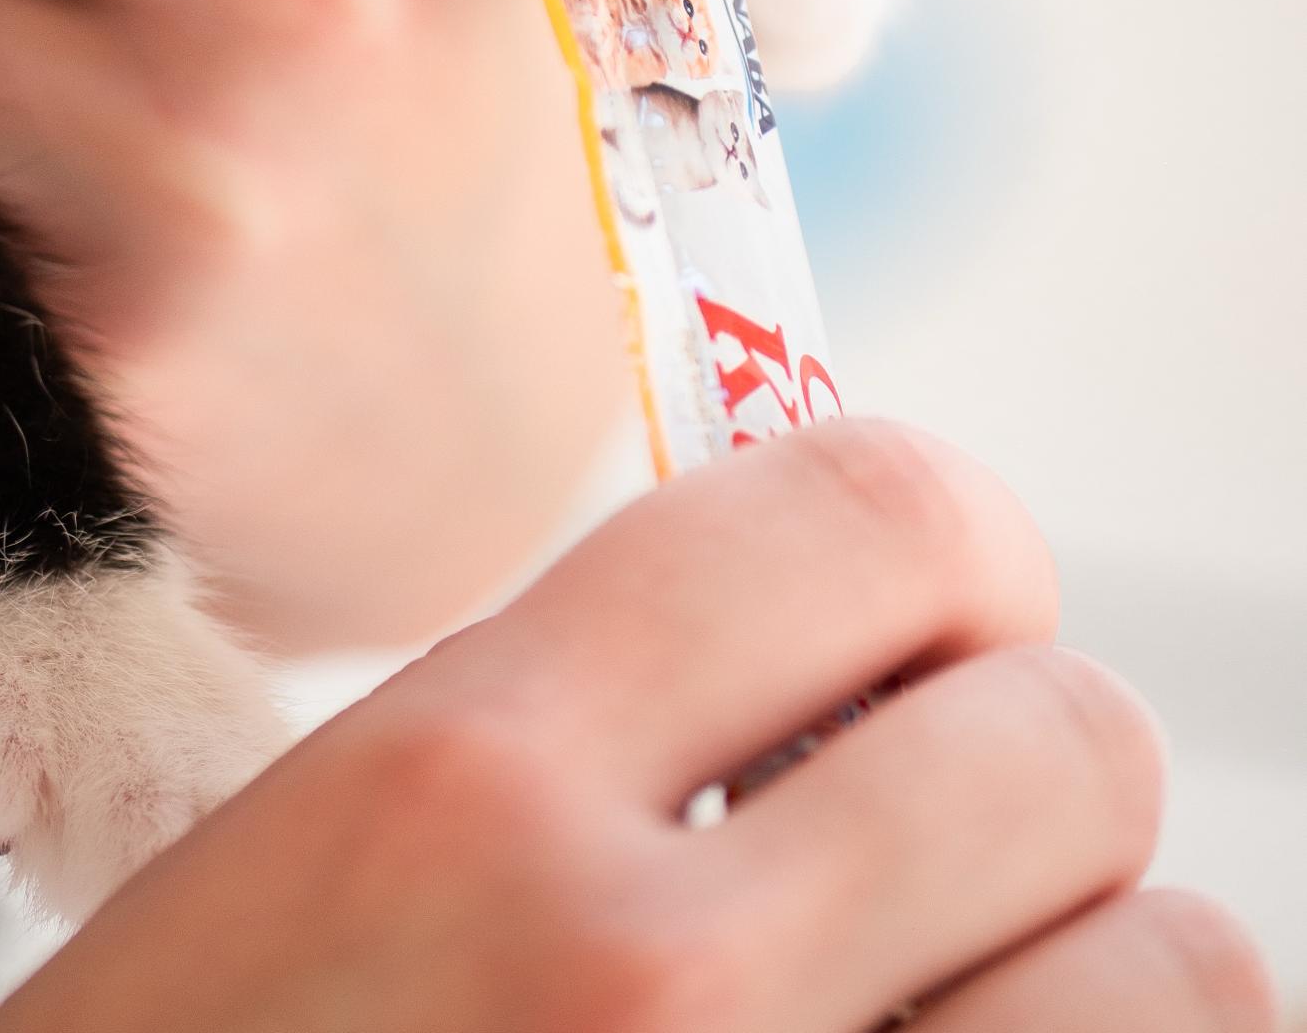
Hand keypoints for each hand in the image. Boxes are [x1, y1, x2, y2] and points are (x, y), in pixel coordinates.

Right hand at [0, 422, 1272, 1032]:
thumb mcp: (315, 871)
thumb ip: (567, 731)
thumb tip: (859, 661)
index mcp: (460, 788)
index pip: (866, 511)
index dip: (956, 546)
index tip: (929, 626)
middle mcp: (640, 980)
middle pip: (1066, 739)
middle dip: (1033, 771)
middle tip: (939, 846)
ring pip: (1178, 976)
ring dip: (1099, 975)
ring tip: (958, 1005)